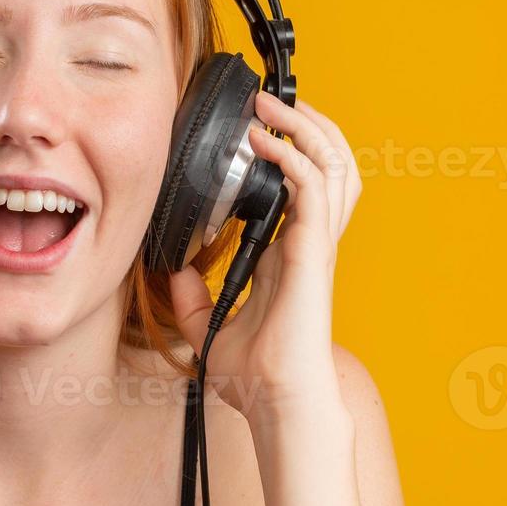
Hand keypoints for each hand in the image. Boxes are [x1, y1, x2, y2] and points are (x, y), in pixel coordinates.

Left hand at [168, 95, 360, 417]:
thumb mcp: (209, 328)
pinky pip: (312, 186)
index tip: (258, 129)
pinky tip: (263, 140)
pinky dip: (292, 154)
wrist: (274, 401)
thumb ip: (192, 298)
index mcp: (290, 255)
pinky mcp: (312, 249)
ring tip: (271, 107)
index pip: (305, 187)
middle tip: (271, 104)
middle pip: (332, 164)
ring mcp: (315, 243)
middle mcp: (308, 242)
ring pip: (334, 164)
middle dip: (308, 126)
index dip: (291, 152)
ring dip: (304, 127)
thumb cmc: (255, 376)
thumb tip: (172, 271)